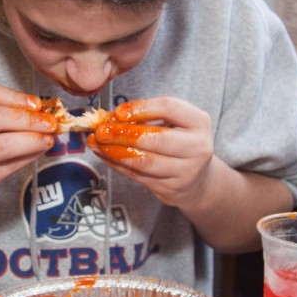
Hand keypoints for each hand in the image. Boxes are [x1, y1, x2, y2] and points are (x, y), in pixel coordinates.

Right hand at [0, 83, 55, 218]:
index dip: (16, 96)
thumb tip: (38, 110)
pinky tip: (39, 151)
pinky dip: (29, 157)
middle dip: (30, 118)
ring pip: (5, 144)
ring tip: (48, 138)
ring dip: (33, 139)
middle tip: (50, 122)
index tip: (36, 103)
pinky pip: (8, 166)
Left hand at [86, 96, 214, 206]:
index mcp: (199, 122)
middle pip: (156, 138)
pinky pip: (138, 176)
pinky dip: (117, 165)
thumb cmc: (179, 142)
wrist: (198, 180)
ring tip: (97, 143)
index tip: (118, 112)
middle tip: (101, 130)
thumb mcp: (173, 123)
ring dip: (115, 152)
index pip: (169, 108)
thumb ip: (146, 117)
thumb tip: (109, 118)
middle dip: (123, 134)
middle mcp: (198, 147)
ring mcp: (186, 171)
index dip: (141, 108)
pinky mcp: (171, 189)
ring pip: (145, 161)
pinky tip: (104, 155)